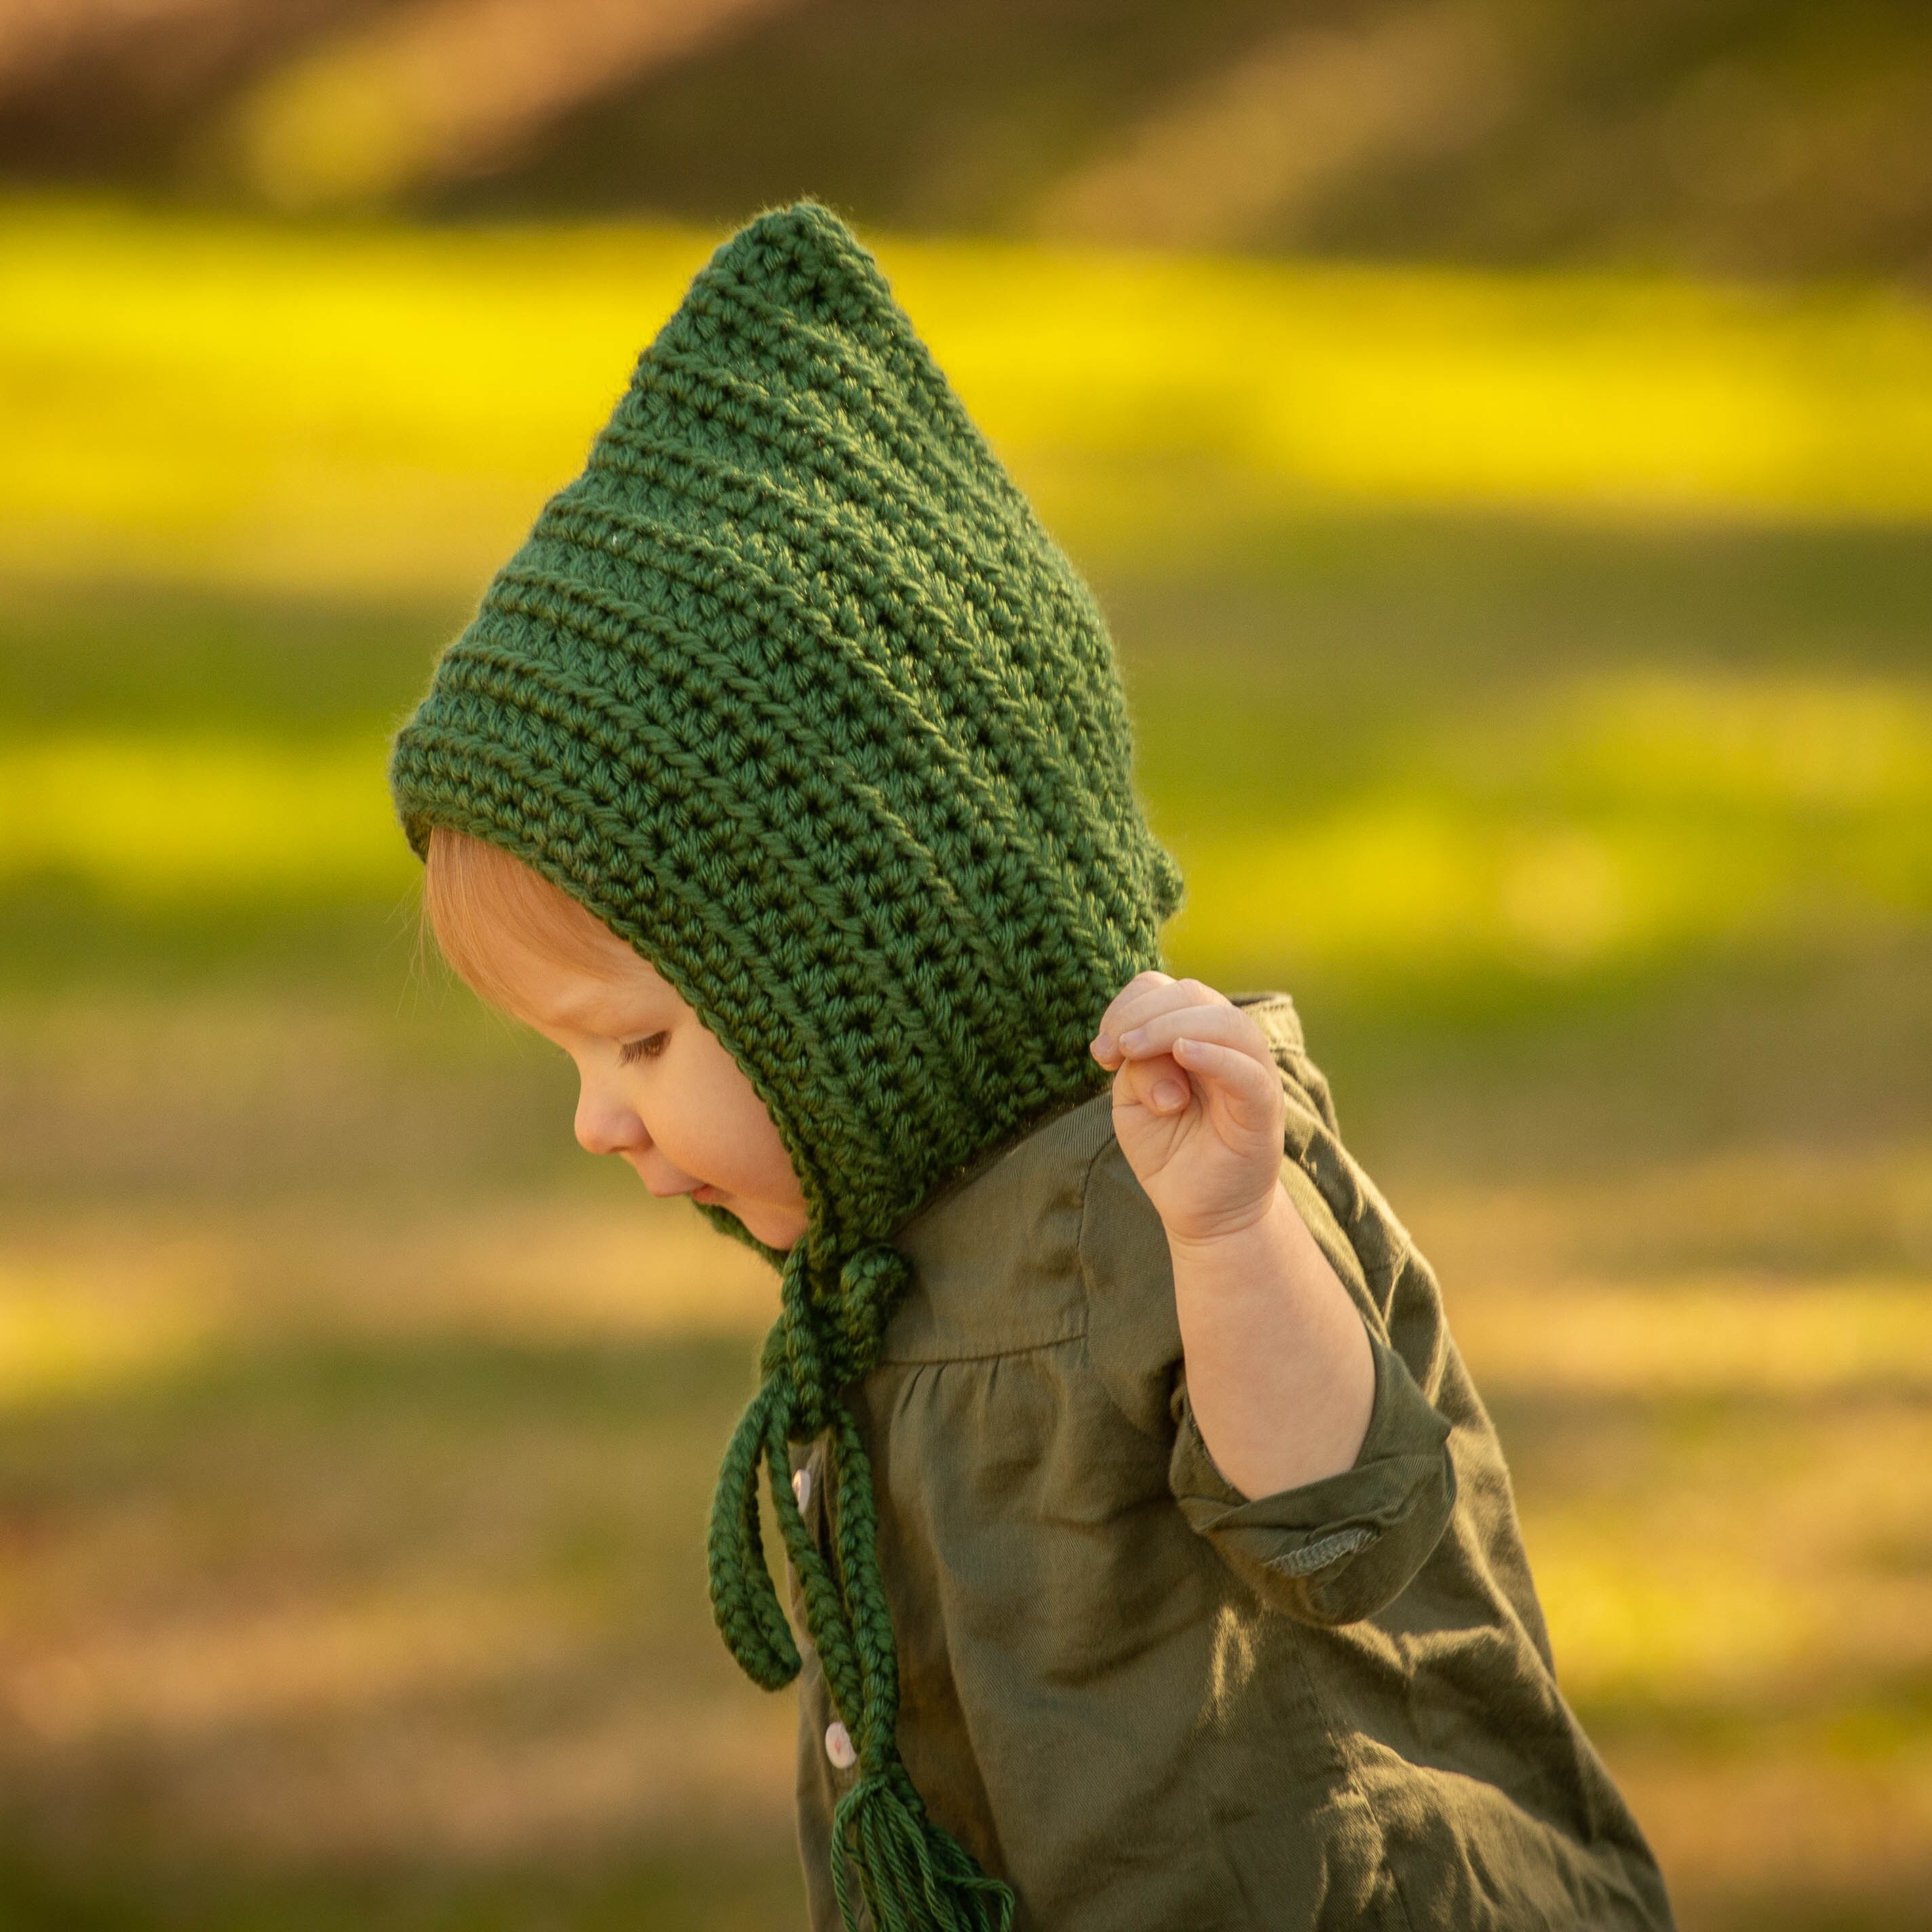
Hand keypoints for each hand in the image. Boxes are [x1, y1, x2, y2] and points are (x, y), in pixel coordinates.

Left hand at [1091, 972, 1285, 1245]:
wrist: (1202, 1211)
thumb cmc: (1168, 1150)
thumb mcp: (1132, 1105)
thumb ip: (1136, 1069)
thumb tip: (1146, 1048)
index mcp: (1193, 1034)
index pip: (1164, 989)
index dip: (1128, 1006)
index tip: (1102, 1051)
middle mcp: (1226, 1044)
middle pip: (1192, 994)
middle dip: (1142, 1014)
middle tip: (1114, 1051)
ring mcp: (1250, 1072)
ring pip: (1224, 1022)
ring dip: (1170, 1026)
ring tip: (1133, 1050)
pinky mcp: (1263, 1106)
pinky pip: (1246, 1071)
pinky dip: (1214, 1055)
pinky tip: (1181, 1054)